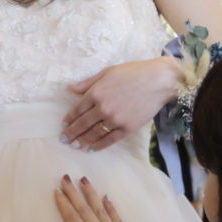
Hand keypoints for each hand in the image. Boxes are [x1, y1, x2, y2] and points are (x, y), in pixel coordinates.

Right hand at [41, 175, 144, 221]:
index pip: (73, 221)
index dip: (64, 205)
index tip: (56, 190)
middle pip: (85, 211)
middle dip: (74, 194)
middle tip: (65, 177)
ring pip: (100, 210)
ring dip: (91, 195)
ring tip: (84, 180)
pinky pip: (116, 219)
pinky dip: (110, 207)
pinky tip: (106, 198)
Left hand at [61, 57, 180, 149]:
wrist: (158, 81)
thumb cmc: (133, 72)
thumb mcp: (107, 72)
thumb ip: (88, 83)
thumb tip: (70, 88)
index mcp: (96, 93)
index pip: (77, 110)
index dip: (69, 118)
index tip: (63, 125)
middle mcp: (102, 108)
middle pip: (82, 124)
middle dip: (71, 133)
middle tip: (64, 140)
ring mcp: (115, 120)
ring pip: (93, 134)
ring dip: (82, 141)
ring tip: (75, 146)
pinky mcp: (127, 128)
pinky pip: (109, 140)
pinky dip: (98, 146)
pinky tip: (91, 148)